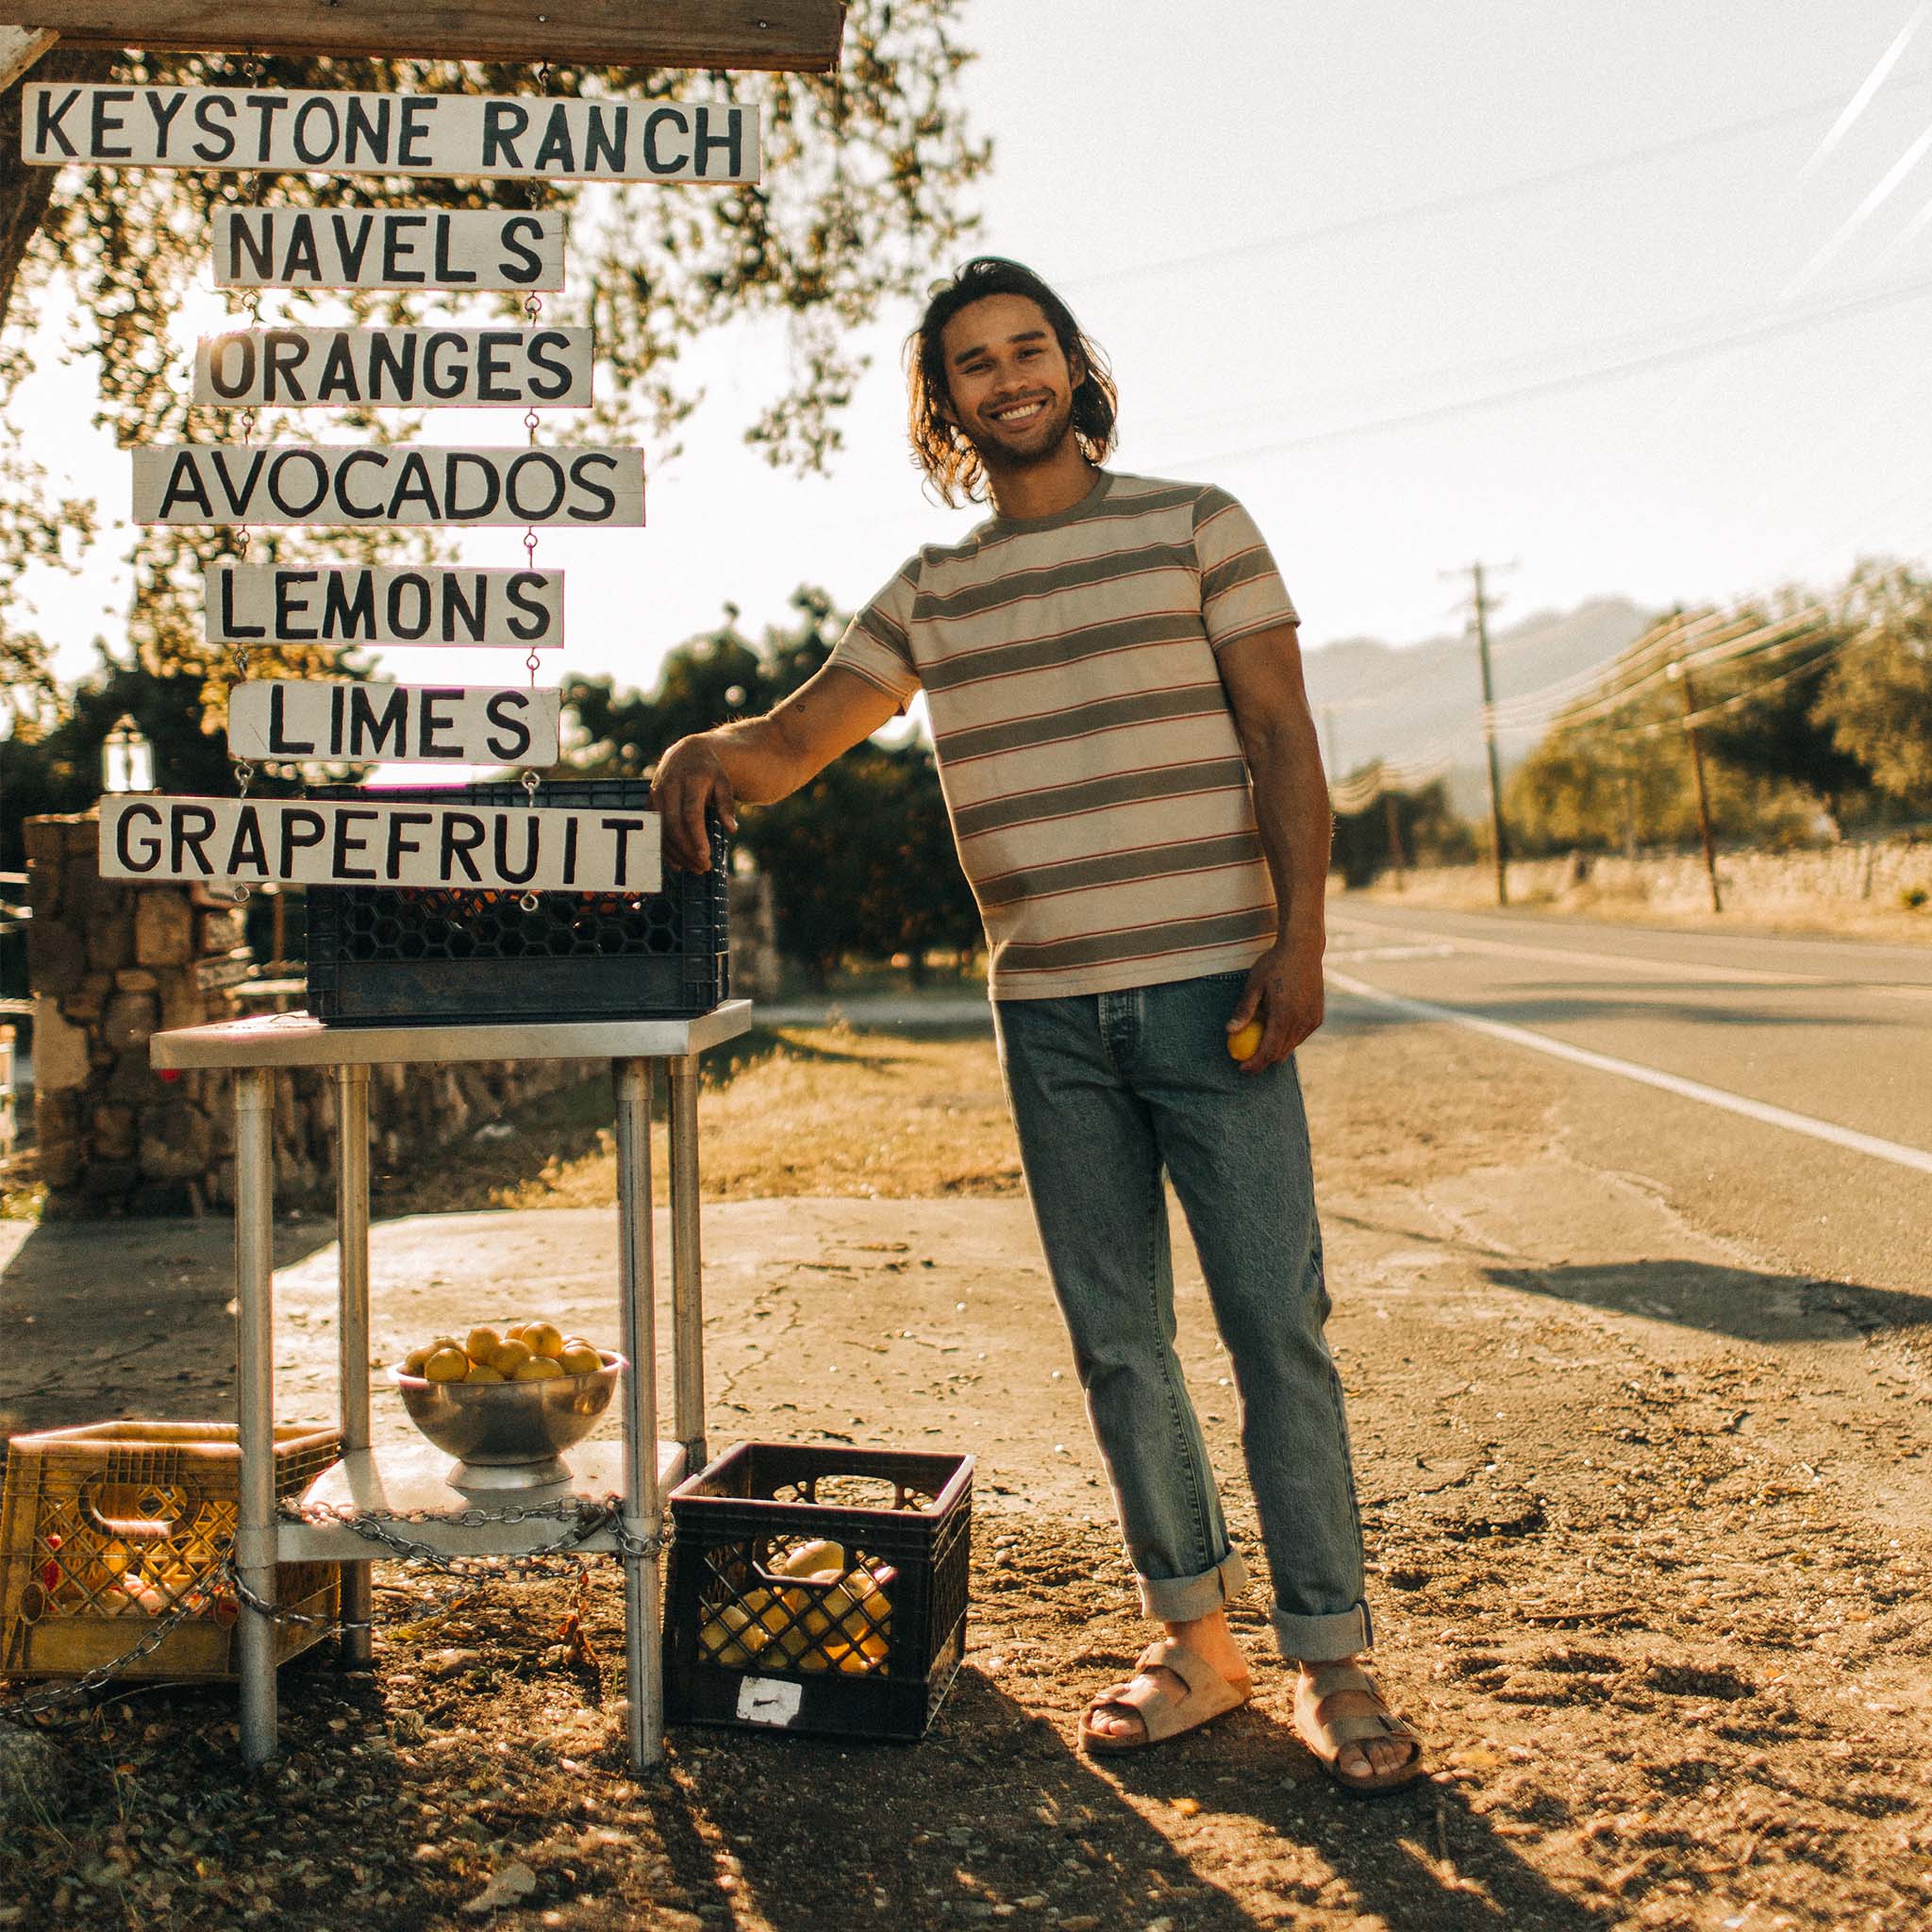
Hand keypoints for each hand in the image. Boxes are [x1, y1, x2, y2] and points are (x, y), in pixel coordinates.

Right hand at [650, 734, 737, 872]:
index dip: (696, 837)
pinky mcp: (649, 804)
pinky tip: (678, 864)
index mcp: (690, 781)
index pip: (691, 814)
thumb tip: (732, 829)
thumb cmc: (709, 772)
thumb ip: (726, 806)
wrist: (686, 753)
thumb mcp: (724, 783)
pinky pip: (654, 831)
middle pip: (674, 826)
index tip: (705, 856)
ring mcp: (656, 796)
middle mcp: (669, 788)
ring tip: (695, 868)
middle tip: (703, 867)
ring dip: (677, 854)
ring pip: (662, 831)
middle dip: (687, 850)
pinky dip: (665, 849)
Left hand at [1227, 932, 1324, 1072]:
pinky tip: (1275, 1033)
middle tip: (1247, 1062)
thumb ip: (1244, 1010)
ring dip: (1275, 1051)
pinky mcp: (1318, 1016)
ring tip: (1258, 1049)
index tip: (1241, 1068)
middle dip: (1263, 1062)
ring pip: (1291, 1046)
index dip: (1254, 1064)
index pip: (1268, 1051)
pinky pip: (1300, 1036)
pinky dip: (1287, 1040)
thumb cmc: (1274, 964)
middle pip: (1280, 1053)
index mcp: (1284, 1015)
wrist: (1304, 950)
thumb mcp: (1254, 985)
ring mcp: (1312, 1019)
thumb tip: (1229, 1031)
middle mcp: (1301, 1021)